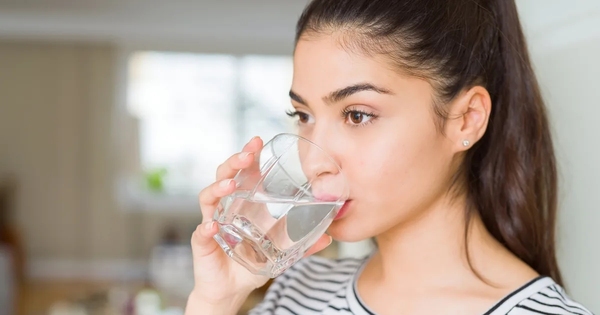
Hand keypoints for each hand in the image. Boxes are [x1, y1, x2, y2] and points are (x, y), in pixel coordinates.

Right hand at [188, 136, 333, 307]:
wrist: (231, 290)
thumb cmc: (251, 264)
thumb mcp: (281, 252)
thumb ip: (302, 244)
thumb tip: (329, 237)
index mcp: (243, 204)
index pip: (243, 173)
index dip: (248, 156)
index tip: (257, 141)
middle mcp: (225, 208)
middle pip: (224, 176)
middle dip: (234, 163)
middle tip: (247, 154)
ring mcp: (212, 223)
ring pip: (208, 198)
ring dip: (218, 188)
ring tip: (231, 185)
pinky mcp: (203, 243)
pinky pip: (201, 232)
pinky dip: (205, 228)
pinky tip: (212, 227)